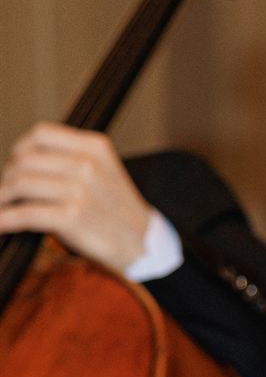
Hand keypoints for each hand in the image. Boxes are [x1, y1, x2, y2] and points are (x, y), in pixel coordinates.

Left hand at [0, 124, 155, 272]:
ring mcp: (80, 190)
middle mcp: (87, 164)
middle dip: (7, 179)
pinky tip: (1, 224)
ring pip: (19, 185)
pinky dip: (4, 220)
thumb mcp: (101, 170)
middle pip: (24, 161)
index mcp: (94, 147)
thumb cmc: (114, 209)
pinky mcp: (73, 217)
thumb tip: (21, 163)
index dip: (19, 149)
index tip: (15, 165)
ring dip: (1, 199)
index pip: (41, 134)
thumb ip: (69, 159)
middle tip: (6, 193)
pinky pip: (24, 214)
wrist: (141, 242)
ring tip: (1, 207)